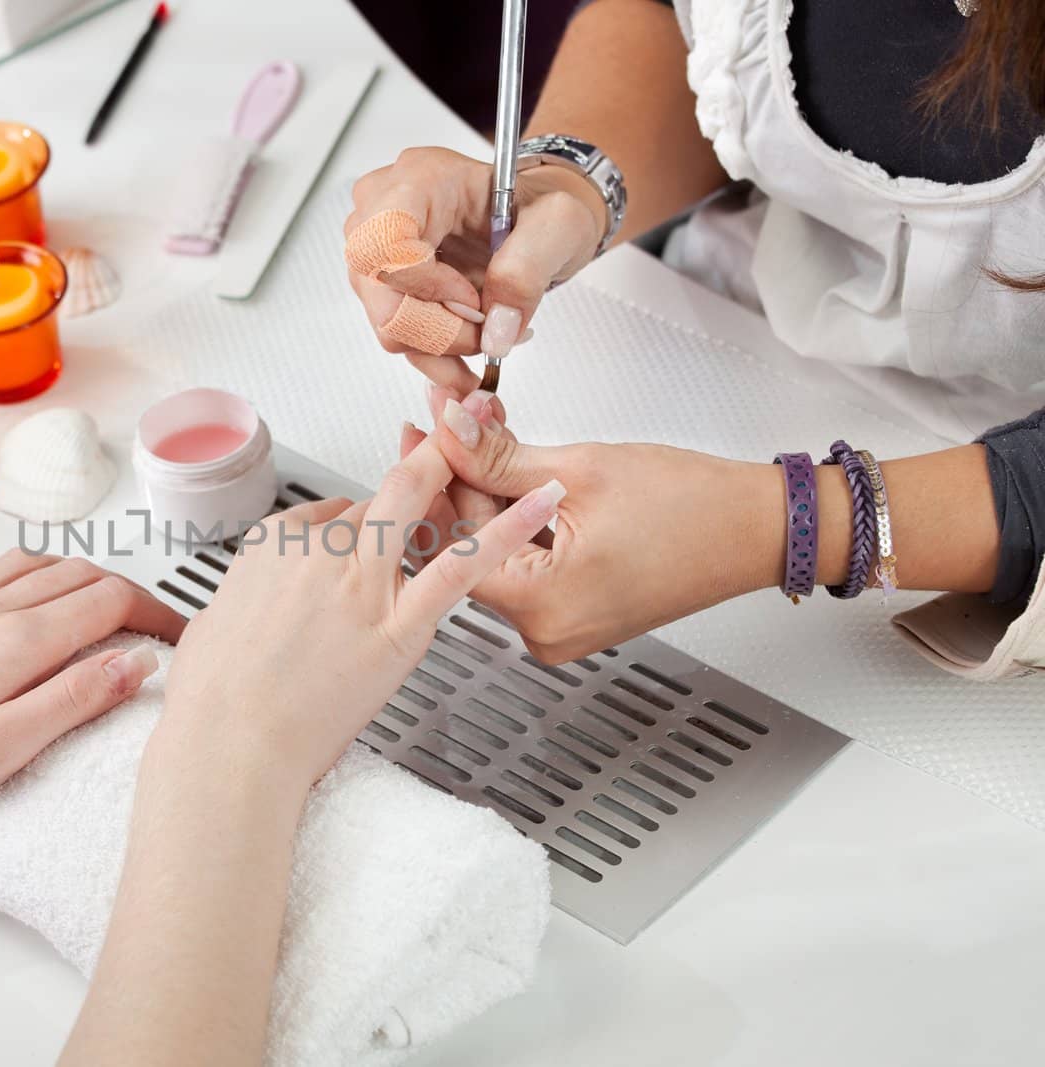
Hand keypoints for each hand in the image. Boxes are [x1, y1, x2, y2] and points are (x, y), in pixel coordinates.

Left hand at [0, 552, 187, 843]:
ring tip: (100, 606)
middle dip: (126, 592)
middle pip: (77, 574)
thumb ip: (75, 699)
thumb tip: (138, 661)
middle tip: (152, 627)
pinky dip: (16, 572)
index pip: (109, 602)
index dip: (156, 614)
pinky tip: (16, 592)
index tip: (183, 637)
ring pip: (30, 563)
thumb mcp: (4, 750)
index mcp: (14, 641)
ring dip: (77, 575)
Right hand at [155, 437, 566, 791]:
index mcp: (271, 544)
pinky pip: (461, 565)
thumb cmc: (212, 702)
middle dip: (416, 468)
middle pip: (378, 498)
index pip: (330, 513)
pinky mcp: (399, 625)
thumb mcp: (213, 626)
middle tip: (446, 447)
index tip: (369, 539)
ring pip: (413, 506)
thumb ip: (246, 601)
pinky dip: (508, 529)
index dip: (358, 527)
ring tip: (485, 452)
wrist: (229, 746)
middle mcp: (318, 550)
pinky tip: (540, 502)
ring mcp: (361, 582)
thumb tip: (248, 605)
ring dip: (449, 480)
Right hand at [344, 146, 606, 394]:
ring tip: (489, 337)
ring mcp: (378, 250)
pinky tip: (471, 350)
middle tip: (489, 334)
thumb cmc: (538, 205)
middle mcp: (385, 209)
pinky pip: (398, 335)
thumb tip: (495, 331)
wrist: (531, 216)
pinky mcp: (384, 285)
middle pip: (380, 292)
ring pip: (387, 323)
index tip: (473, 299)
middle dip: (438, 330)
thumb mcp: (558, 224)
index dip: (425, 285)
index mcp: (422, 178)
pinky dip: (437, 355)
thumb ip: (527, 271)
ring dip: (442, 347)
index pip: (384, 240)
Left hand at [411, 391, 785, 662]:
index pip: (455, 544)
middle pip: (473, 549)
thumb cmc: (693, 508)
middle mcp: (546, 632)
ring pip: (499, 553)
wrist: (758, 529)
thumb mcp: (579, 470)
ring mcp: (561, 628)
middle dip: (461, 479)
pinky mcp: (575, 615)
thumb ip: (498, 457)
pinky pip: (527, 565)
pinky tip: (514, 473)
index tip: (420, 433)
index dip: (435, 479)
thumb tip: (449, 432)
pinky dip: (518, 519)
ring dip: (489, 494)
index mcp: (542, 608)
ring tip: (484, 435)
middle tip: (449, 423)